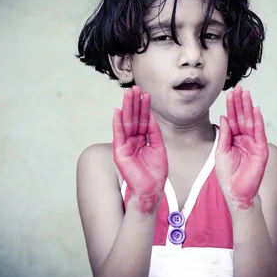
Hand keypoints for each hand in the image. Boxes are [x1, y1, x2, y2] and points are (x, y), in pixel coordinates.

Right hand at [112, 85, 167, 213]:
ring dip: (126, 108)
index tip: (145, 93)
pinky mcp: (119, 152)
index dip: (144, 107)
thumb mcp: (158, 146)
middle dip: (134, 103)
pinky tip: (117, 111)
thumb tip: (150, 115)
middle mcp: (133, 140)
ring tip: (128, 94)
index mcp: (142, 139)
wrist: (152, 188)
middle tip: (135, 87)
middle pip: (133, 118)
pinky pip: (118, 135)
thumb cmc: (156, 171)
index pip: (143, 119)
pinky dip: (117, 123)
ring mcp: (125, 145)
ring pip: (126, 123)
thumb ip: (154, 131)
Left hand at [215, 86, 268, 210]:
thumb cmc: (227, 175)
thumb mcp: (221, 152)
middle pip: (242, 117)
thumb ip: (224, 135)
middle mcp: (244, 139)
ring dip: (249, 108)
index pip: (233, 119)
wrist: (235, 192)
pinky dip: (258, 122)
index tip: (230, 93)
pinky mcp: (261, 150)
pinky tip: (256, 110)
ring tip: (247, 94)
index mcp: (234, 139)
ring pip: (251, 122)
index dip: (231, 107)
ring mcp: (253, 144)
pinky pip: (259, 133)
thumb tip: (223, 117)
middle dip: (240, 103)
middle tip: (239, 88)